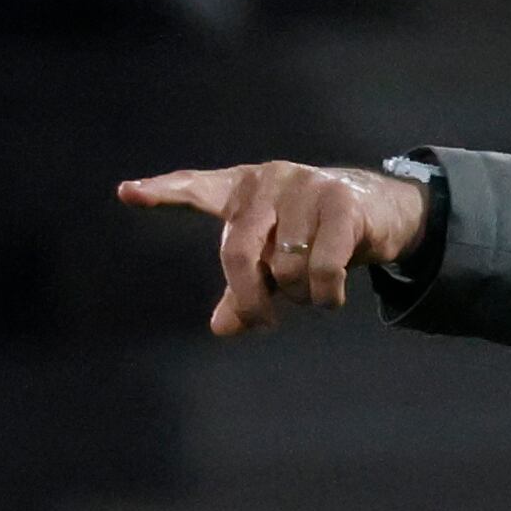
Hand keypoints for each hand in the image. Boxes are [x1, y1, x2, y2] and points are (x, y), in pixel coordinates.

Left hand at [116, 161, 432, 338]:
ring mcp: (306, 188)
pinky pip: (322, 268)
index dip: (162, 192)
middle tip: (264, 322)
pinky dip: (325, 295)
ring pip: (284, 267)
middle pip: (238, 252)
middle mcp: (268, 182)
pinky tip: (331, 298)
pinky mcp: (342, 204)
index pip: (195, 187)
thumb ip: (245, 290)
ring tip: (312, 291)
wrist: (383, 211)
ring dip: (299, 295)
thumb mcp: (276, 260)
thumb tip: (221, 329)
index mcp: (242, 190)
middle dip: (249, 297)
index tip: (127, 193)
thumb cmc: (316, 235)